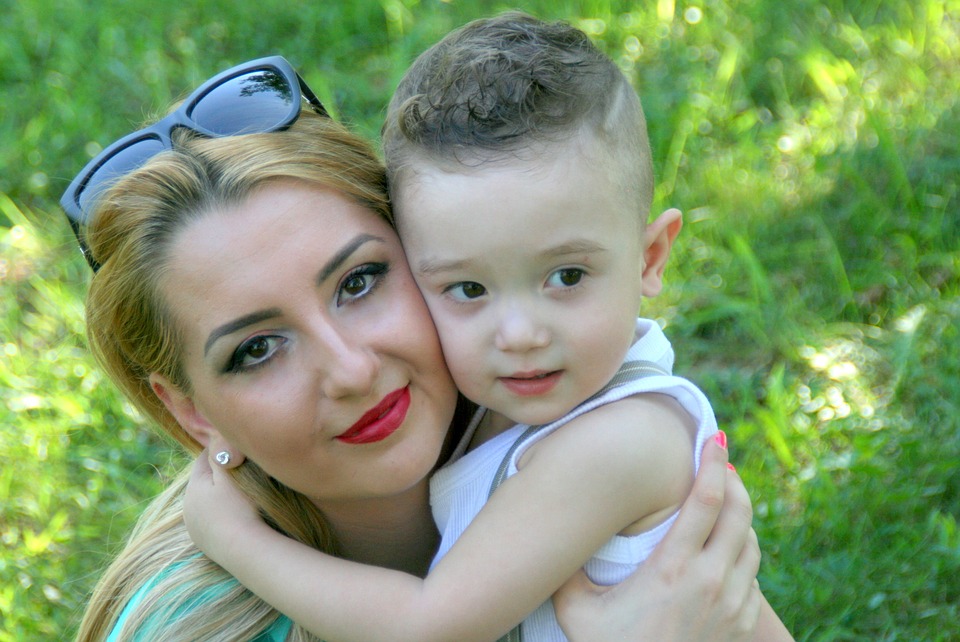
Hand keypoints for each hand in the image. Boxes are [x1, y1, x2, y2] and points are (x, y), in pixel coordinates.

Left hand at [183, 449, 262, 558]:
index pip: (205, 458)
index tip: (241, 447)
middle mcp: (187, 506)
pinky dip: (224, 515)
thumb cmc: (239, 508)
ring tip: (244, 495)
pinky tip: (239, 516)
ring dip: (221, 496)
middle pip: (205, 481)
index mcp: (192, 486)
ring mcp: (194, 527)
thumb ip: (221, 451)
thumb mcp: (230, 474)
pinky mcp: (204, 543)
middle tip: (246, 470)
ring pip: (208, 501)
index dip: (223, 450)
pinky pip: (213, 520)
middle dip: (221, 474)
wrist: (243, 550)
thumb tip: (215, 433)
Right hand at [553, 437, 760, 640]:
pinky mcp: (744, 625)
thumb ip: (566, 570)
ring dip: (740, 515)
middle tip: (719, 460)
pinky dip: (743, 549)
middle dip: (733, 479)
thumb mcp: (577, 611)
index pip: (705, 501)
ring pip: (752, 541)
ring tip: (720, 499)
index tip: (712, 438)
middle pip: (740, 512)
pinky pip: (754, 573)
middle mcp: (713, 582)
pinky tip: (724, 544)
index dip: (712, 463)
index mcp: (675, 570)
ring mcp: (735, 605)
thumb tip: (553, 531)